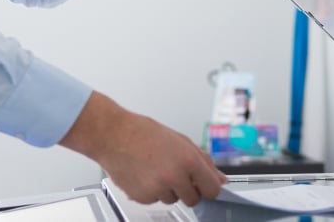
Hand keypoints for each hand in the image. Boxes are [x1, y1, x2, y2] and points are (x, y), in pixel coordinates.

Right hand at [60, 92, 226, 205]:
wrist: (113, 136)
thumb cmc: (143, 133)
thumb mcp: (180, 140)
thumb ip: (204, 161)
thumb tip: (220, 178)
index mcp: (188, 160)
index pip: (212, 189)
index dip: (209, 188)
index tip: (206, 186)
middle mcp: (174, 176)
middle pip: (194, 199)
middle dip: (188, 190)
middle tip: (176, 173)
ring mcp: (158, 189)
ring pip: (173, 200)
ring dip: (168, 189)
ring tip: (155, 169)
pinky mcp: (143, 197)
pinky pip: (156, 200)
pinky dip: (152, 191)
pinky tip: (145, 174)